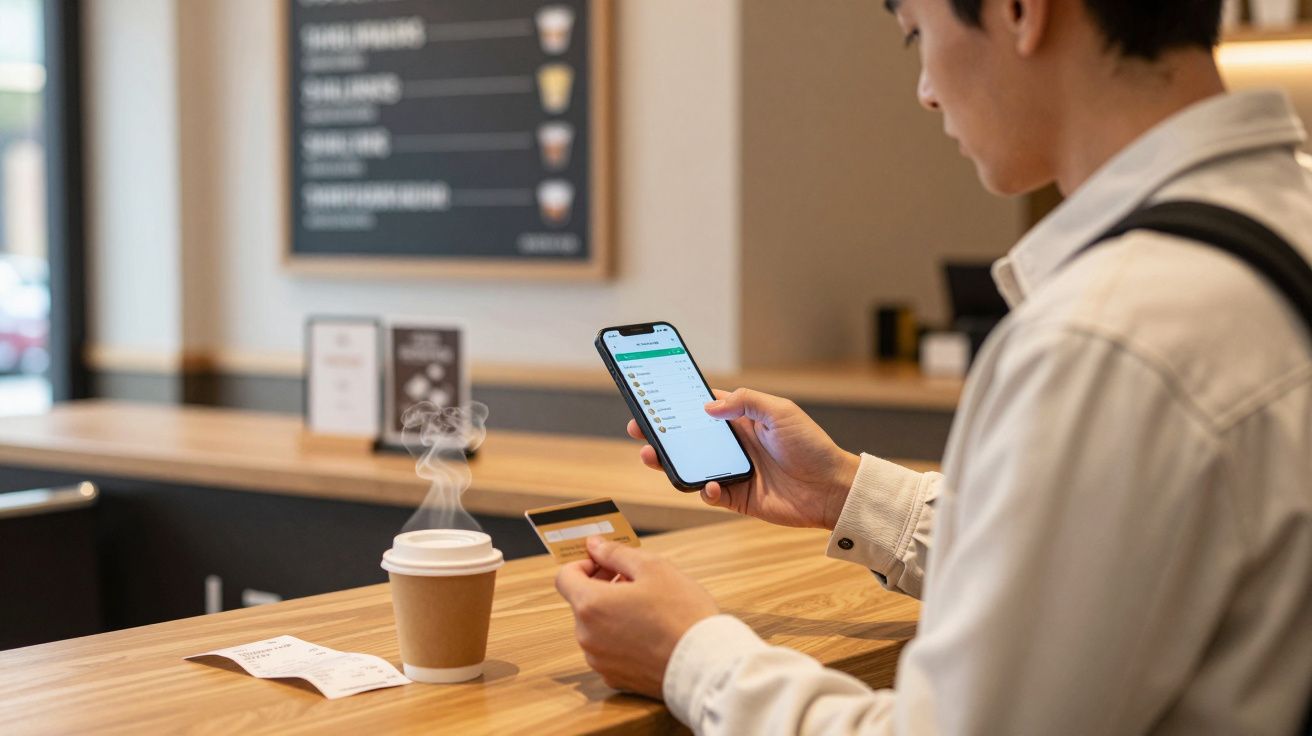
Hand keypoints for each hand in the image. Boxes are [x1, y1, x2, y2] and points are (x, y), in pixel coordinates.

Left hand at [555, 537, 718, 697]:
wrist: (705, 665)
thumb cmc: (682, 613)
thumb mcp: (653, 568)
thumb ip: (616, 553)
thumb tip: (594, 545)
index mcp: (591, 605)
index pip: (565, 577)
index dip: (584, 564)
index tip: (605, 562)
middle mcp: (587, 636)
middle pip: (582, 603)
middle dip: (603, 587)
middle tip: (635, 580)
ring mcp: (599, 660)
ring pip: (596, 627)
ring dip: (612, 613)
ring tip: (647, 608)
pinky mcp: (614, 678)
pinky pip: (609, 650)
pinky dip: (621, 638)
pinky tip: (649, 633)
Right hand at [627, 388, 860, 529]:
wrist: (832, 489)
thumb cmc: (811, 446)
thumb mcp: (781, 411)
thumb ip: (746, 402)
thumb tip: (708, 405)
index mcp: (743, 420)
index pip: (703, 407)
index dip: (678, 403)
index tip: (653, 397)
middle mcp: (734, 445)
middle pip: (689, 438)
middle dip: (662, 433)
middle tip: (639, 428)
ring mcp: (734, 472)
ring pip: (692, 467)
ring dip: (670, 462)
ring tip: (652, 456)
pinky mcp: (738, 497)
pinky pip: (710, 495)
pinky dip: (705, 490)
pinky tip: (710, 485)